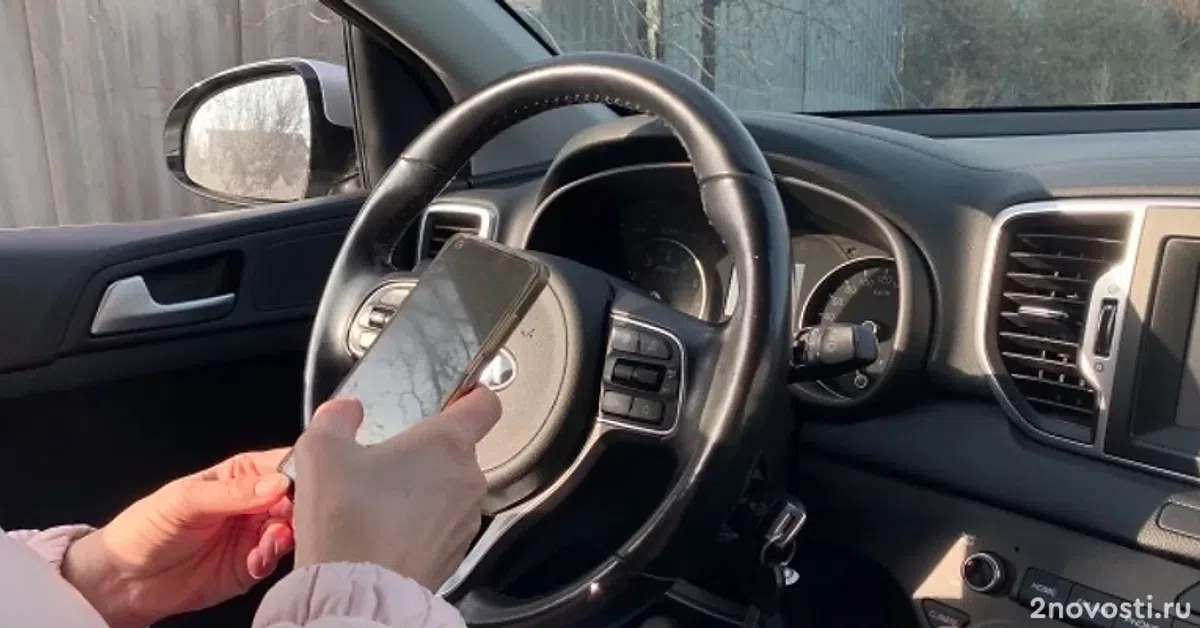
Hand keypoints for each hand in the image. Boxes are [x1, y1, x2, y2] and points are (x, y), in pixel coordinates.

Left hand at [62, 449, 294, 627]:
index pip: (284, 464)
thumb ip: (233, 493)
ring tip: (268, 543)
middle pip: (296, 499)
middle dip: (299, 509)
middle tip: (288, 518)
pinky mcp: (252, 566)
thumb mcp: (186, 501)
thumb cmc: (146, 527)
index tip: (312, 483)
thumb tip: (279, 484)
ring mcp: (254, 535)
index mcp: (241, 475)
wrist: (122, 581)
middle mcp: (254, 503)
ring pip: (291, 530)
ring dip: (285, 537)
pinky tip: (255, 561)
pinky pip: (276, 560)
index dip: (303, 471)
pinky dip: (271, 560)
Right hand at [291, 387, 501, 589]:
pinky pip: (443, 525)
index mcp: (446, 443)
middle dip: (425, 453)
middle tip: (387, 462)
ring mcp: (466, 518)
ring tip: (380, 501)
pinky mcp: (457, 552)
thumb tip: (345, 411)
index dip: (471, 395)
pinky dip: (422, 524)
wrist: (359, 593)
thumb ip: (335, 419)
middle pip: (457, 450)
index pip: (484, 403)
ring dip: (424, 490)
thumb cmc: (349, 522)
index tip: (456, 397)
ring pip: (450, 490)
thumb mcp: (322, 453)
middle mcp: (467, 478)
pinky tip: (386, 531)